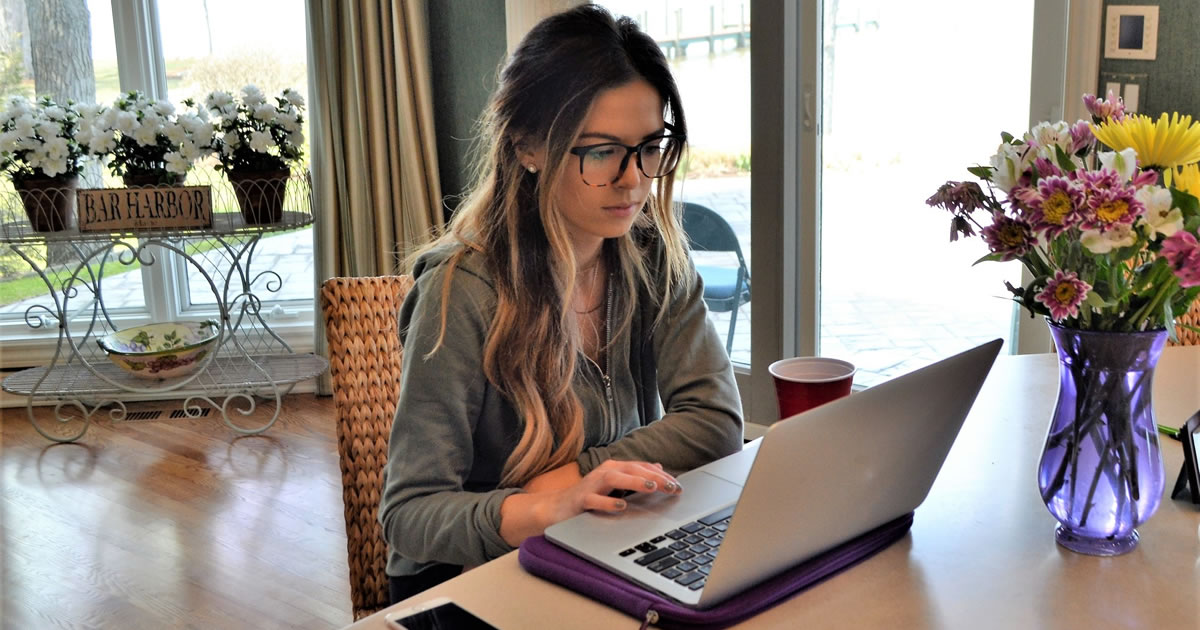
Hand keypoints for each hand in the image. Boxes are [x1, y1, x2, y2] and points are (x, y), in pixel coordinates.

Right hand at [500, 460, 682, 545]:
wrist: (556, 508)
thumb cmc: (588, 497)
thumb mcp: (615, 486)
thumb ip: (635, 476)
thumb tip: (659, 467)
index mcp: (615, 469)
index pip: (642, 468)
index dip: (661, 475)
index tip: (679, 486)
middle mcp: (604, 472)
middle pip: (632, 469)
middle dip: (654, 477)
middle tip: (673, 487)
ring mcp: (591, 484)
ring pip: (615, 479)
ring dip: (634, 482)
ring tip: (651, 487)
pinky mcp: (580, 500)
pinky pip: (594, 499)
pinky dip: (608, 502)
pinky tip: (621, 506)